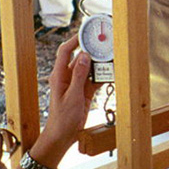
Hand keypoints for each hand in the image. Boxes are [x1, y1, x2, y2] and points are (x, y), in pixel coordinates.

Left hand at [35, 36, 99, 157]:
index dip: (75, 40)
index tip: (86, 32)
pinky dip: (102, 76)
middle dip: (91, 49)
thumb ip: (78, 76)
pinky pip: (94, 79)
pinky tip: (110, 72)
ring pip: (89, 68)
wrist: (63, 136)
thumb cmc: (62, 118)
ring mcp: (76, 83)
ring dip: (99, 63)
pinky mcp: (84, 91)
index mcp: (59, 75)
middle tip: (103, 43)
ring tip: (110, 57)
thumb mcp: (71, 96)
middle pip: (79, 57)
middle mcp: (67, 77)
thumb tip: (84, 56)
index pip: (65, 52)